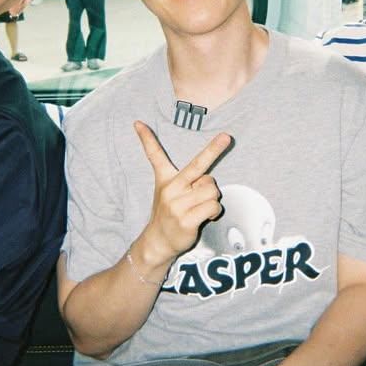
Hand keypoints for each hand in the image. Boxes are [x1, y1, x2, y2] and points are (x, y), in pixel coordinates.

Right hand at [134, 121, 228, 263]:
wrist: (158, 241)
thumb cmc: (171, 213)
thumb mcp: (170, 192)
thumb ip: (188, 181)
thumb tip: (209, 180)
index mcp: (165, 179)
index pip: (154, 155)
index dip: (146, 138)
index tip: (138, 123)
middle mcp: (171, 188)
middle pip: (198, 165)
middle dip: (214, 149)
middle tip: (226, 136)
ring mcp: (177, 204)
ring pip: (212, 190)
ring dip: (212, 198)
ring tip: (200, 206)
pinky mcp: (186, 219)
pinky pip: (213, 206)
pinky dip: (214, 211)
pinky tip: (204, 216)